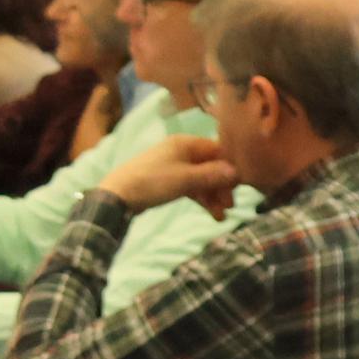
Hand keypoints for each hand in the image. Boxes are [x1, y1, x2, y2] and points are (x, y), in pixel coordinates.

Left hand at [101, 133, 242, 215]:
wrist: (118, 195)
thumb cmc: (153, 182)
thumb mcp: (185, 179)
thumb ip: (212, 175)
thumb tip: (237, 172)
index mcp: (186, 143)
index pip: (217, 150)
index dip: (230, 167)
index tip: (240, 186)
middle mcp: (182, 150)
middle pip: (211, 165)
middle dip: (221, 185)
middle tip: (230, 205)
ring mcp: (174, 165)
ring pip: (201, 178)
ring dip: (212, 195)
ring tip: (221, 215)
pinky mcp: (168, 180)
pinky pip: (190, 186)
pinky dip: (200, 198)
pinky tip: (210, 213)